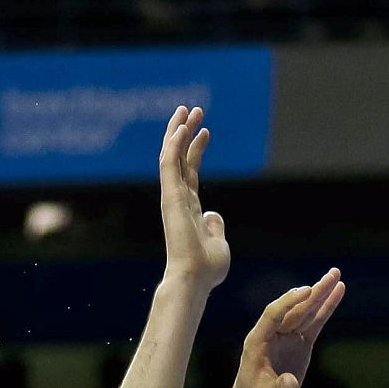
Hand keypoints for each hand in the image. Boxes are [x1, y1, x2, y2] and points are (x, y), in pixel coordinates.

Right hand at [159, 106, 229, 293]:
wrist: (195, 278)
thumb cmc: (207, 268)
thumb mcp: (218, 242)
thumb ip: (214, 226)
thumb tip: (213, 214)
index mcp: (188, 209)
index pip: (190, 172)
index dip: (196, 150)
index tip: (205, 131)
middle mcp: (177, 199)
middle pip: (179, 158)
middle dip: (184, 133)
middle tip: (193, 110)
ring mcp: (172, 197)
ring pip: (171, 156)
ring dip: (178, 131)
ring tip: (188, 109)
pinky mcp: (170, 196)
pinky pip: (170, 163)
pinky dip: (175, 143)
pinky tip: (182, 125)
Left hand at [225, 269, 344, 387]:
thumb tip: (292, 383)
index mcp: (258, 340)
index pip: (274, 314)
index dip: (290, 302)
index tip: (308, 290)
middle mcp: (272, 335)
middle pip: (294, 308)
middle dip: (313, 291)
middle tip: (332, 273)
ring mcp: (287, 339)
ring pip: (306, 313)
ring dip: (321, 295)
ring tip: (337, 277)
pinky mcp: (299, 346)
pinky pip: (314, 324)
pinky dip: (325, 311)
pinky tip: (337, 294)